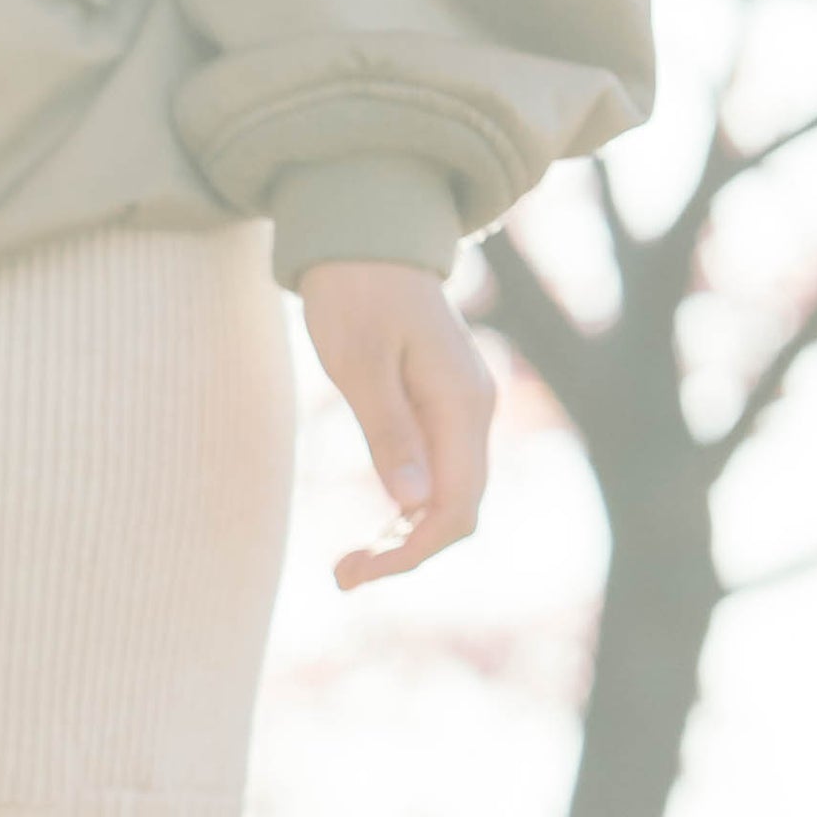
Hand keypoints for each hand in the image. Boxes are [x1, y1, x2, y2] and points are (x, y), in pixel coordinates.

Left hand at [301, 260, 494, 587]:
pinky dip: (409, 509)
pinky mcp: (444, 406)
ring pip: (451, 496)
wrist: (369, 239)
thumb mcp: (359, 365)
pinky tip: (375, 527)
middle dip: (407, 553)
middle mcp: (475, 412)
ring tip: (349, 564)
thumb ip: (389, 432)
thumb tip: (415, 503)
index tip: (356, 573)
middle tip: (341, 577)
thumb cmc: (355, 295)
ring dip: (407, 537)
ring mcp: (464, 409)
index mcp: (462, 404)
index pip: (456, 507)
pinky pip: (440, 473)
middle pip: (459, 511)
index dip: (413, 553)